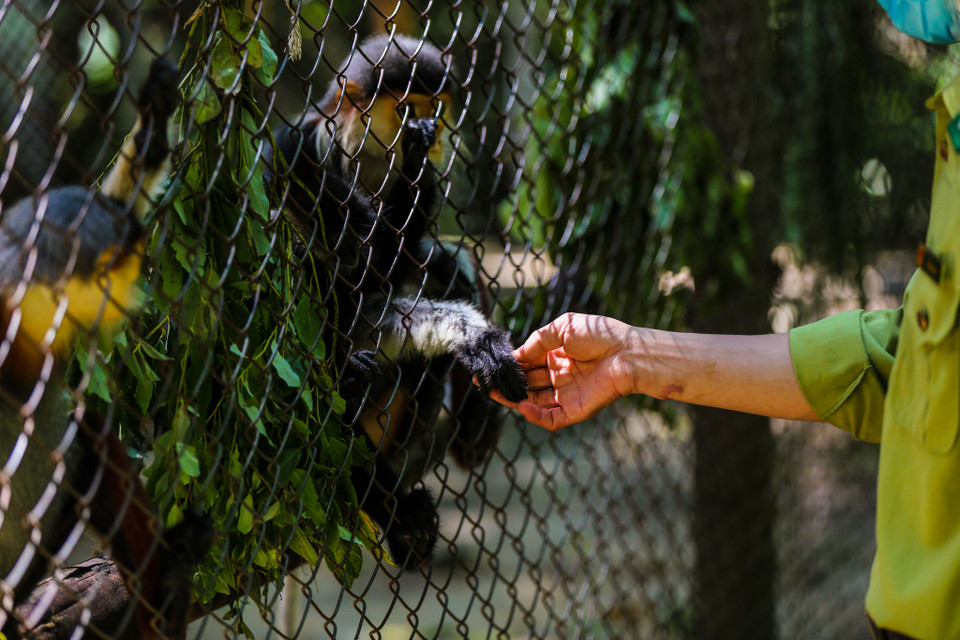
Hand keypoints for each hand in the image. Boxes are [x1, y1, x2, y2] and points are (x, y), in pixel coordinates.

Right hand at [490, 313, 640, 429]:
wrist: (628, 353)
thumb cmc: (600, 334)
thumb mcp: (564, 327)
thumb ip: (539, 340)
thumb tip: (517, 354)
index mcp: (557, 355)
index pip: (527, 363)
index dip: (510, 366)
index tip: (491, 366)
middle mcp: (560, 375)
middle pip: (528, 384)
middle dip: (507, 384)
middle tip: (485, 384)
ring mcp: (567, 394)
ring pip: (534, 402)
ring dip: (515, 400)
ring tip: (496, 394)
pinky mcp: (576, 410)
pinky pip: (551, 419)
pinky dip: (535, 416)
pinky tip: (522, 406)